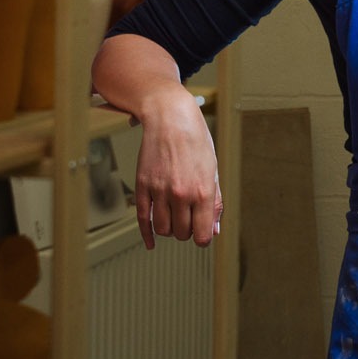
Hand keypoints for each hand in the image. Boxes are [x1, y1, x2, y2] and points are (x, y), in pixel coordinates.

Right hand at [132, 89, 219, 248]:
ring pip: (163, 230)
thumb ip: (215, 203)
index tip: (201, 233)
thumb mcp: (213, 171)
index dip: (202, 238)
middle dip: (186, 230)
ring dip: (169, 229)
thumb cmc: (195, 140)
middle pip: (182, 234)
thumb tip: (213, 229)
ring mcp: (160, 191)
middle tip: (187, 218)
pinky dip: (147, 234)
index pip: (202, 236)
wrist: (170, 118)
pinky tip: (151, 241)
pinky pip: (143, 220)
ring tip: (173, 217)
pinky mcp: (142, 186)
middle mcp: (181, 194)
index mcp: (203, 191)